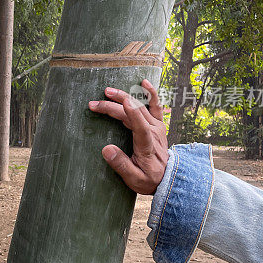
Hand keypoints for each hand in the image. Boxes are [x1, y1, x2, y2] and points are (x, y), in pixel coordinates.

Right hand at [88, 80, 168, 194]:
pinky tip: (143, 82)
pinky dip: (150, 93)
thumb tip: (106, 149)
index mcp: (147, 145)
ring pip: (140, 106)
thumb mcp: (134, 179)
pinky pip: (155, 105)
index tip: (122, 102)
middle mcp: (153, 132)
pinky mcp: (158, 124)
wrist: (168, 178)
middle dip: (112, 106)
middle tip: (93, 104)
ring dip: (123, 97)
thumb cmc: (149, 179)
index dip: (132, 112)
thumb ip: (121, 165)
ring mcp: (157, 126)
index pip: (140, 126)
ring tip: (107, 91)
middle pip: (134, 113)